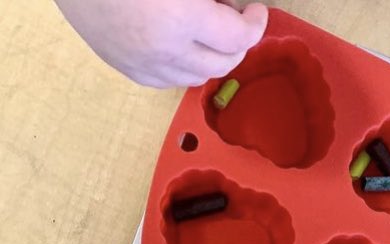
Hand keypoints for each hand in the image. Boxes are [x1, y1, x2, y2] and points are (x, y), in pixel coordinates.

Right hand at [53, 0, 267, 87]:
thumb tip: (231, 8)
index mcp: (178, 18)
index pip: (237, 38)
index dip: (254, 24)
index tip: (256, 10)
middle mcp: (163, 50)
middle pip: (222, 64)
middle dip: (236, 44)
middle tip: (233, 18)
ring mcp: (142, 63)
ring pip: (195, 77)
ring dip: (211, 57)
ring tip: (206, 29)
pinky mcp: (124, 67)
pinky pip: (167, 80)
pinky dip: (183, 66)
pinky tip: (181, 42)